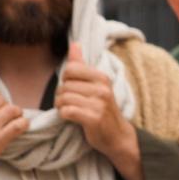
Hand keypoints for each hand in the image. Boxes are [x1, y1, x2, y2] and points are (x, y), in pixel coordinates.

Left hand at [56, 43, 145, 179]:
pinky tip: (71, 118)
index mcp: (102, 77)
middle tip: (69, 103)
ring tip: (69, 111)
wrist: (117, 136)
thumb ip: (82, 64)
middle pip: (65, 85)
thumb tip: (75, 44)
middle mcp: (102, 88)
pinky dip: (64, 115)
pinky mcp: (94, 118)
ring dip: (61, 107)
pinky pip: (67, 111)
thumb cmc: (102, 109)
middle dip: (61, 96)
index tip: (72, 89)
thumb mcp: (96, 85)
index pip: (71, 69)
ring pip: (64, 98)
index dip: (65, 80)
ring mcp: (99, 103)